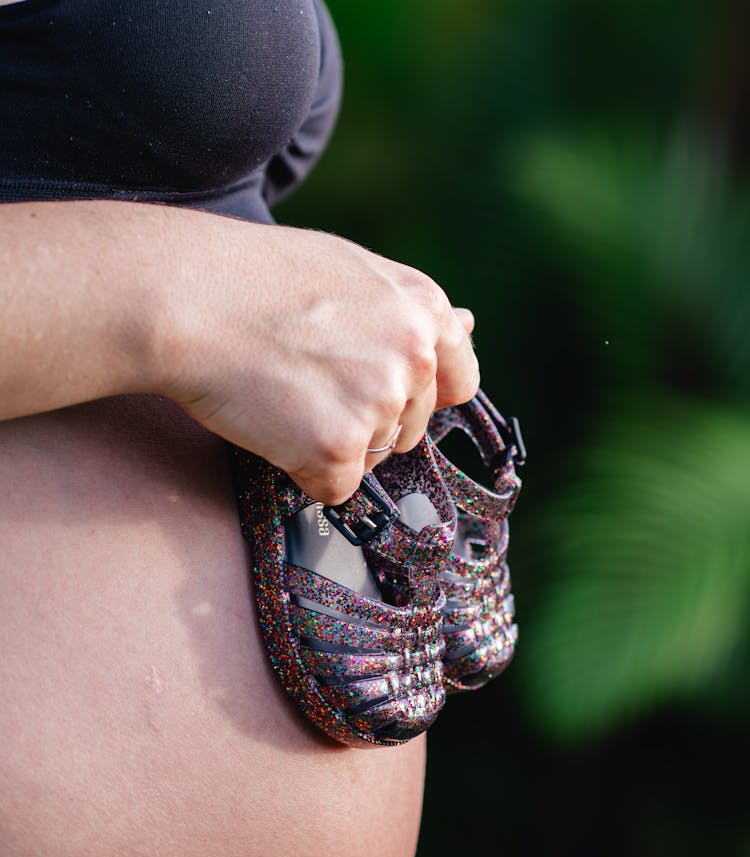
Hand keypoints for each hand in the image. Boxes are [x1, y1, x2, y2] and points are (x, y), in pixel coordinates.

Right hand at [161, 220, 478, 502]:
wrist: (186, 296)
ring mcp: (379, 405)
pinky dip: (300, 469)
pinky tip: (269, 422)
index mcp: (424, 311)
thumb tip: (467, 325)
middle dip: (361, 419)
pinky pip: (333, 488)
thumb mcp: (350, 269)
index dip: (415, 395)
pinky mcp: (339, 448)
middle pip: (405, 429)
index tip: (376, 391)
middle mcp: (414, 358)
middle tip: (301, 377)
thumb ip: (408, 309)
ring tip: (279, 390)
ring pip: (367, 458)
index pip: (458, 381)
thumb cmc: (254, 277)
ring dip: (326, 441)